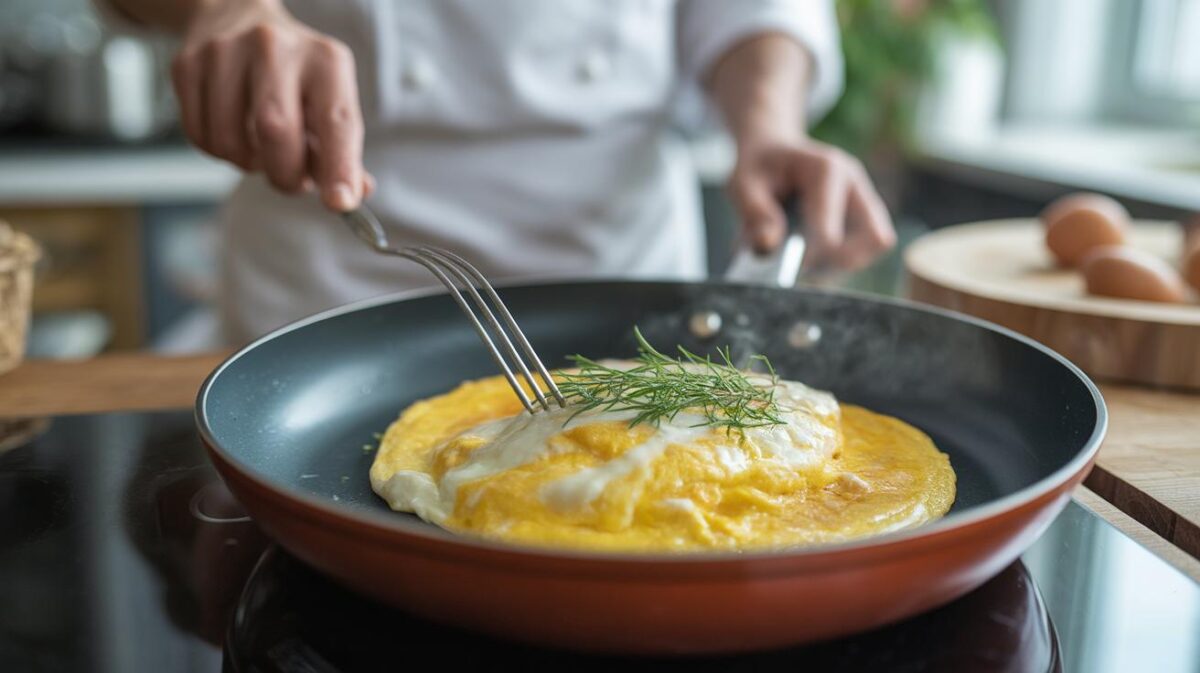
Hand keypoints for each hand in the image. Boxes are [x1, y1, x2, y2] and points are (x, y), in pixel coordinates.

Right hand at [171, 0, 372, 210]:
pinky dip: (220, 152)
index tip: (340, 203)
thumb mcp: (329, 99)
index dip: (339, 166)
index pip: (336, 121)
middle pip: (275, 130)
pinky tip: (234, 134)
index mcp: (325, 60)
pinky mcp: (187, 63)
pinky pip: (200, 135)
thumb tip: (353, 193)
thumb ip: (342, 150)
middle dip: (284, 173)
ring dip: (247, 165)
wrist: (237, 15)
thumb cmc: (295, 75)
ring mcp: (226, 51)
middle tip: (291, 181)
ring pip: (230, 140)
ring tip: (261, 151)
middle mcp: (276, 48)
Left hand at [729, 137, 895, 270]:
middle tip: (805, 269)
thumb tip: (768, 246)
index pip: (832, 227)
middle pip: (874, 236)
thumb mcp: (744, 183)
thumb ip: (755, 214)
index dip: (813, 255)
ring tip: (808, 266)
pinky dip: (846, 260)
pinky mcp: (864, 211)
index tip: (792, 267)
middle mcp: (853, 182)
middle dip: (841, 262)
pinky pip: (870, 244)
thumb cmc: (759, 166)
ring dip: (845, 263)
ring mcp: (863, 196)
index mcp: (826, 170)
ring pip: (877, 242)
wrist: (774, 148)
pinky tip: (816, 261)